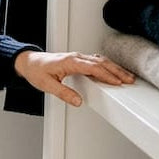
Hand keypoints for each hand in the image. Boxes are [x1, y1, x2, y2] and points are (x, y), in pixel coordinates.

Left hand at [13, 50, 134, 106]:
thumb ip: (63, 93)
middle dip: (116, 71)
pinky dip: (107, 66)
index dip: (106, 75)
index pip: (92, 67)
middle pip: (100, 62)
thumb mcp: (47, 85)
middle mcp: (75, 57)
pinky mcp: (78, 60)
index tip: (117, 82)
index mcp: (69, 61)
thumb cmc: (36, 71)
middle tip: (129, 80)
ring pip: (100, 61)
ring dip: (114, 68)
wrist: (28, 62)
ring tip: (126, 77)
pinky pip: (96, 61)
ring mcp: (77, 58)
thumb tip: (78, 101)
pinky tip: (114, 72)